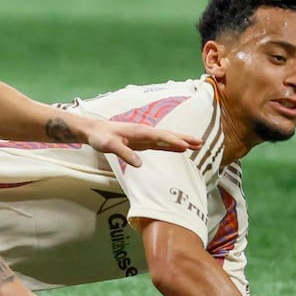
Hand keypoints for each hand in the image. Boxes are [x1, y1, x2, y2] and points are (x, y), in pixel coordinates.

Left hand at [81, 119, 199, 167]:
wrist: (95, 131)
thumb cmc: (101, 136)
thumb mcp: (110, 145)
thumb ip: (124, 153)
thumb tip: (139, 165)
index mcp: (139, 131)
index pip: (160, 136)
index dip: (173, 141)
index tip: (186, 146)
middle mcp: (145, 132)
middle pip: (168, 135)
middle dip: (184, 138)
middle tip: (200, 142)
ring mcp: (145, 137)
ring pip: (167, 139)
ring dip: (182, 142)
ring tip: (197, 145)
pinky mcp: (143, 142)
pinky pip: (161, 144)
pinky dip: (172, 146)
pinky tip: (181, 149)